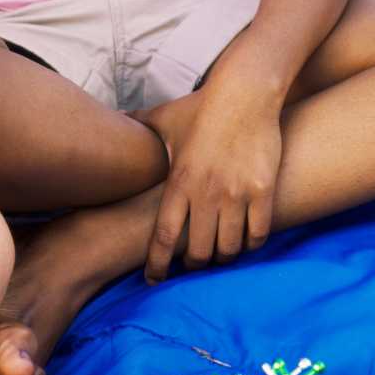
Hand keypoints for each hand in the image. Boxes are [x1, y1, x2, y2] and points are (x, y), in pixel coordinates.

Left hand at [135, 90, 282, 283]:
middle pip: (197, 253)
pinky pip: (257, 235)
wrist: (244, 93)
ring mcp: (236, 195)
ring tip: (218, 254)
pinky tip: (244, 241)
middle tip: (191, 266)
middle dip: (192, 266)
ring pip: (229, 249)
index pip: (163, 237)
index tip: (152, 280)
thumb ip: (136, 125)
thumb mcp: (163, 117)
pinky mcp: (262, 192)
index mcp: (178, 181)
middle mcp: (206, 194)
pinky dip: (250, 245)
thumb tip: (113, 121)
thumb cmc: (200, 107)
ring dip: (221, 257)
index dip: (156, 265)